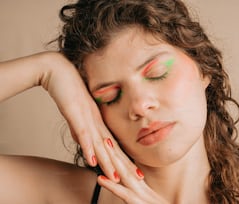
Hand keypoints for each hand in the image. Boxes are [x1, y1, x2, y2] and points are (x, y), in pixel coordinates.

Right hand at [39, 52, 139, 181]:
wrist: (59, 70)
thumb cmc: (70, 89)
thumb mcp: (78, 112)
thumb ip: (81, 126)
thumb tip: (83, 140)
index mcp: (99, 122)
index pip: (114, 145)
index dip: (125, 159)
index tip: (136, 172)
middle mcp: (97, 122)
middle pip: (112, 148)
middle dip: (123, 165)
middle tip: (138, 179)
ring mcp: (87, 119)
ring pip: (100, 145)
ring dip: (108, 162)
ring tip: (117, 178)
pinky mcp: (76, 115)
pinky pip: (83, 134)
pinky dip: (88, 148)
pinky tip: (93, 161)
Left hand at [98, 138, 168, 203]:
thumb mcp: (151, 201)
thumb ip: (141, 193)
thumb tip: (133, 184)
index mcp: (144, 188)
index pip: (130, 167)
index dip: (121, 155)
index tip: (113, 144)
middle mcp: (143, 188)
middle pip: (127, 166)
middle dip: (115, 151)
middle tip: (105, 137)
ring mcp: (142, 196)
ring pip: (125, 175)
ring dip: (113, 160)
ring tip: (103, 147)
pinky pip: (124, 195)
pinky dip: (112, 186)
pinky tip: (101, 178)